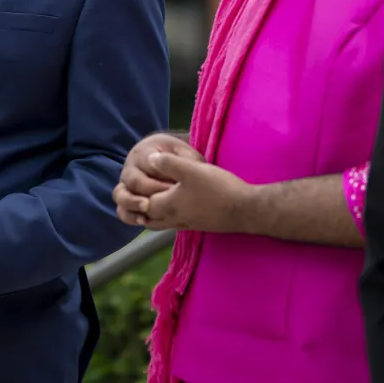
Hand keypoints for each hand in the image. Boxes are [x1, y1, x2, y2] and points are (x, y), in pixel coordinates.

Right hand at [113, 132, 201, 225]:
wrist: (163, 156)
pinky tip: (144, 222)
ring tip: (146, 214)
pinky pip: (121, 209)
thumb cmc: (175, 155)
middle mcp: (130, 167)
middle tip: (165, 201)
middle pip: (133, 181)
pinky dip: (130, 217)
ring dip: (133, 205)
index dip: (162, 177)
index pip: (148, 165)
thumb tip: (180, 170)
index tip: (177, 188)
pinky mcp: (126, 198)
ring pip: (120, 195)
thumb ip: (185, 159)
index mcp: (143, 153)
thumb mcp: (183, 151)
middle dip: (150, 192)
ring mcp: (125, 183)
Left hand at [138, 152, 254, 233]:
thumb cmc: (217, 188)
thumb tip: (150, 158)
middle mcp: (175, 219)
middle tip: (141, 193)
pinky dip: (168, 216)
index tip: (138, 183)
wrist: (245, 210)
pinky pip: (175, 224)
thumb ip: (169, 163)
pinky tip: (176, 205)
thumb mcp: (192, 169)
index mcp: (169, 206)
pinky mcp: (199, 225)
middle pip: (149, 219)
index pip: (143, 205)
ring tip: (155, 199)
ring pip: (162, 223)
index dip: (138, 195)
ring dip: (154, 214)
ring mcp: (187, 224)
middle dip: (142, 208)